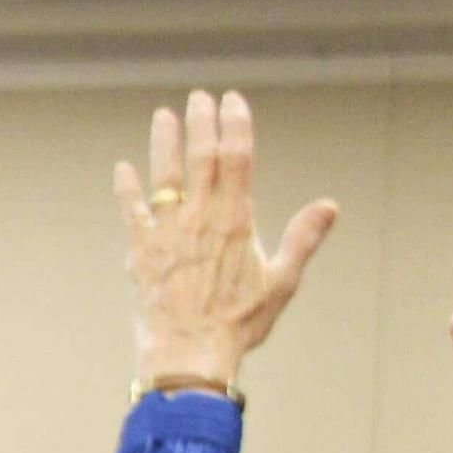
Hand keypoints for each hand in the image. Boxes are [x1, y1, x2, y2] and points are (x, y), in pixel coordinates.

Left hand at [116, 90, 336, 391]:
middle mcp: (201, 217)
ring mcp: (167, 231)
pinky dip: (126, 188)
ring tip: (163, 116)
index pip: (238, 156)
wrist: (189, 354)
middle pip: (202, 156)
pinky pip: (131, 210)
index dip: (235, 123)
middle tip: (199, 98)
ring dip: (164, 142)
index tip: (232, 100)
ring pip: (164, 174)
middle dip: (201, 122)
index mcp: (237, 219)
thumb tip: (329, 206)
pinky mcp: (140, 250)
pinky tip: (122, 168)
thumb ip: (303, 238)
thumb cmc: (238, 325)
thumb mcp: (281, 282)